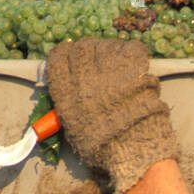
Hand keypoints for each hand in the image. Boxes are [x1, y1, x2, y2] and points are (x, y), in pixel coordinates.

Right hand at [46, 37, 180, 193]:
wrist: (131, 148)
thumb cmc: (101, 147)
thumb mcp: (74, 129)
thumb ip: (70, 108)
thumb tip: (71, 96)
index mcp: (65, 89)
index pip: (59, 55)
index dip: (67, 54)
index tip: (74, 59)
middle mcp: (84, 73)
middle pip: (83, 46)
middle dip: (91, 51)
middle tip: (100, 62)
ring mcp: (108, 67)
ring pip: (106, 45)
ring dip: (112, 52)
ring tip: (119, 65)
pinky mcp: (132, 66)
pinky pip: (130, 48)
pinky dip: (132, 53)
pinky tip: (135, 64)